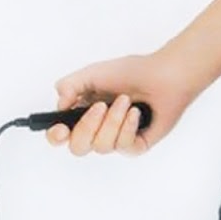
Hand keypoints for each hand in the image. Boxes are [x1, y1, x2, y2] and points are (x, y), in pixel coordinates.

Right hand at [46, 50, 195, 157]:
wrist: (164, 74)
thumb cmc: (132, 72)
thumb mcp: (93, 73)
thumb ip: (70, 86)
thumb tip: (60, 105)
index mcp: (83, 114)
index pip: (61, 136)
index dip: (56, 137)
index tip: (61, 129)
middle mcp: (98, 130)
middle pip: (78, 147)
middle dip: (88, 126)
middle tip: (102, 106)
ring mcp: (117, 139)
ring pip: (102, 146)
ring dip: (113, 120)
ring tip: (126, 101)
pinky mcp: (136, 145)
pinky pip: (124, 146)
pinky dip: (129, 126)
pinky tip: (137, 112)